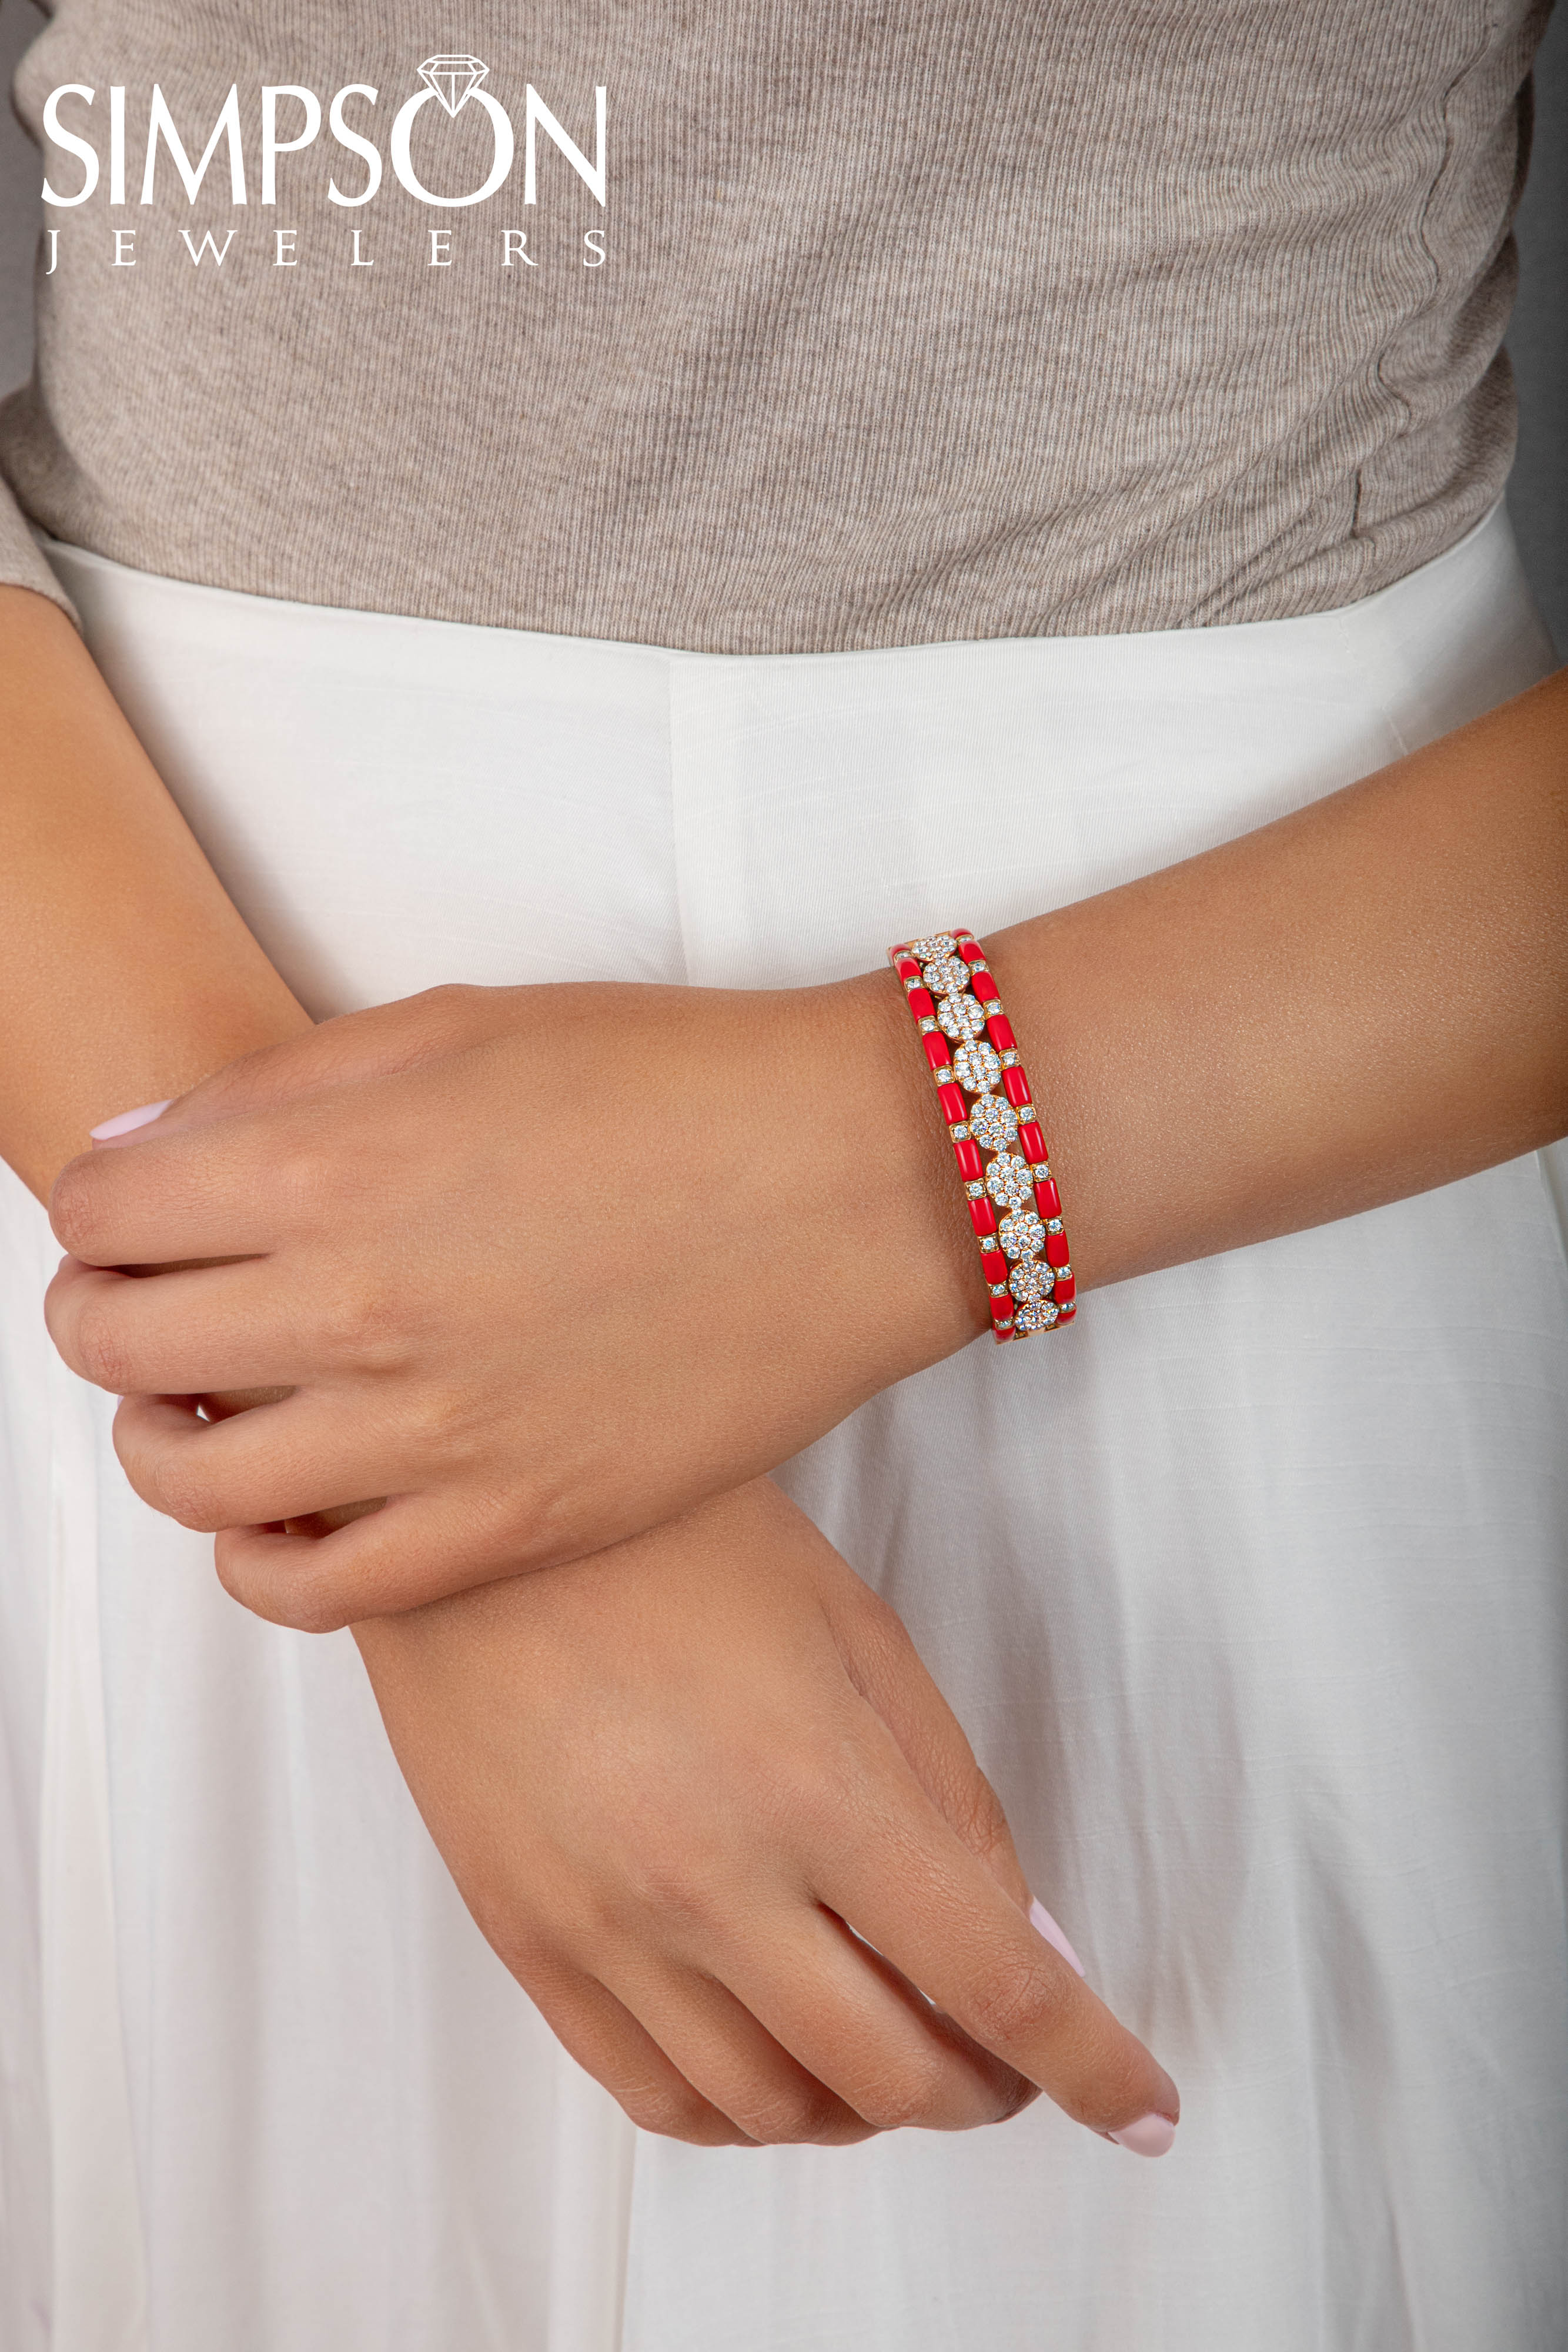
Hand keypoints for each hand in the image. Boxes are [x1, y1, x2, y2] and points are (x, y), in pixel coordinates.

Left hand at [45, 980, 982, 1629]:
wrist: (858, 1177)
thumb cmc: (672, 1081)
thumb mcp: (457, 1026)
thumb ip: (279, 1090)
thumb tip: (139, 1160)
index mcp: (331, 1163)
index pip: (100, 1216)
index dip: (99, 1213)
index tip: (137, 1217)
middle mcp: (357, 1309)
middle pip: (118, 1350)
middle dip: (107, 1318)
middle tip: (154, 1305)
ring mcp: (433, 1435)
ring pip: (192, 1487)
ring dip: (168, 1443)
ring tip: (214, 1410)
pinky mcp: (513, 1526)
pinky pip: (313, 1592)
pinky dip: (260, 1561)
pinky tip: (288, 1509)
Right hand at [355, 1477, 1178, 2151]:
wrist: (479, 1520)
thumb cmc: (679, 1544)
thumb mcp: (859, 1636)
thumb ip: (953, 1800)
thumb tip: (1033, 1942)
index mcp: (820, 1791)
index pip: (998, 1986)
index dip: (1094, 2068)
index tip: (1144, 2111)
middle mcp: (714, 1885)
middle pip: (894, 2075)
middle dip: (984, 2092)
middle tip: (1008, 2063)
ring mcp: (608, 1929)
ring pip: (773, 2111)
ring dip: (866, 2109)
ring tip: (893, 2052)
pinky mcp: (528, 1944)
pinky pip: (653, 2096)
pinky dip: (742, 2115)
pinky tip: (778, 2068)